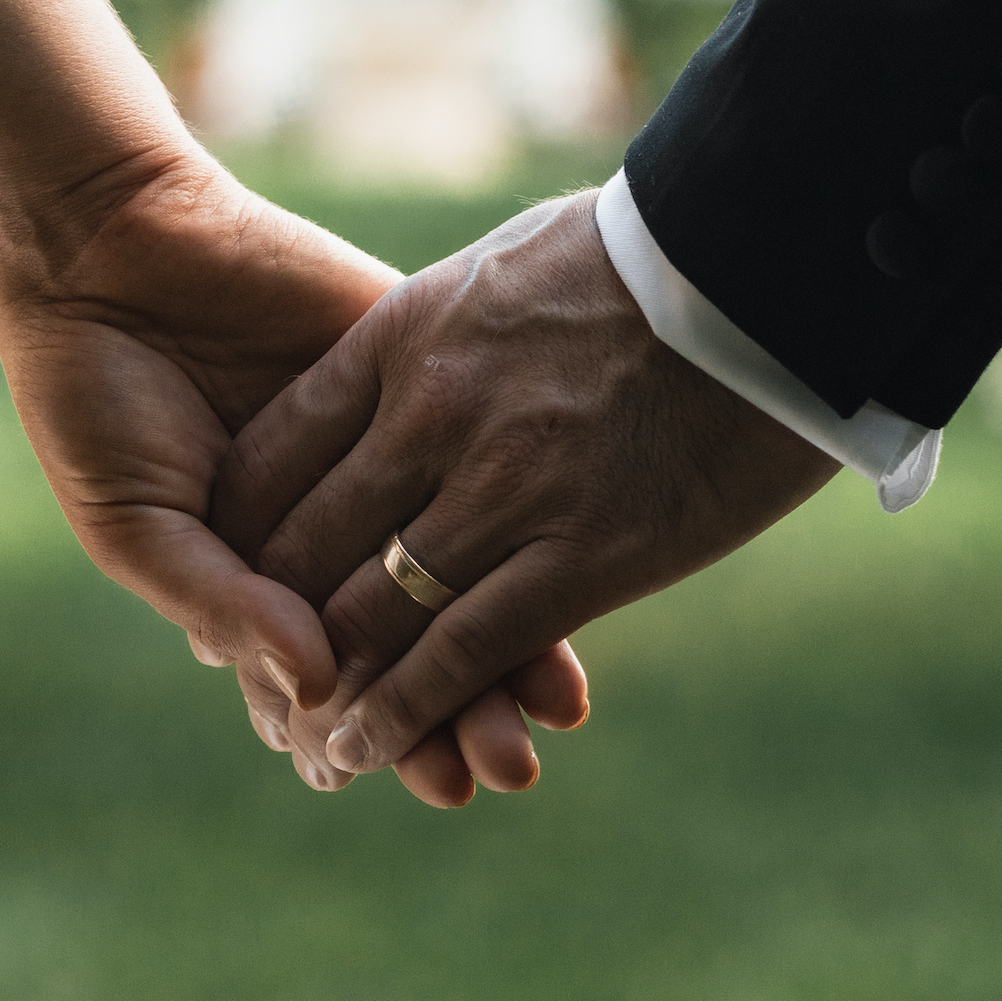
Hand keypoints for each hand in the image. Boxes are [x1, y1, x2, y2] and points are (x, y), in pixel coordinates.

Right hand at [0, 148, 587, 804]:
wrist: (110, 244)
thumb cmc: (94, 394)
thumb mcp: (137, 520)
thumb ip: (226, 602)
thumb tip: (311, 686)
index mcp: (260, 575)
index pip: (342, 674)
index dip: (390, 732)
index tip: (438, 783)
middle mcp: (333, 526)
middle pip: (417, 635)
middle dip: (464, 707)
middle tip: (507, 769)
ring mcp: (380, 452)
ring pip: (460, 562)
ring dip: (506, 639)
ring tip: (550, 712)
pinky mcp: (412, 373)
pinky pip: (477, 459)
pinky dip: (517, 520)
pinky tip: (556, 571)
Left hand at [213, 189, 835, 782]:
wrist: (771, 261)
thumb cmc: (655, 252)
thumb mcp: (510, 263)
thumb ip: (450, 324)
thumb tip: (427, 349)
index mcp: (407, 334)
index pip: (278, 447)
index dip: (241, 522)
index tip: (231, 565)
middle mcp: (432, 414)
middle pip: (305, 541)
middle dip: (268, 619)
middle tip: (251, 678)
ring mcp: (503, 487)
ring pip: (369, 612)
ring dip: (325, 686)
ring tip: (300, 737)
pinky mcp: (583, 553)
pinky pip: (460, 652)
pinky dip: (402, 712)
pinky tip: (365, 748)